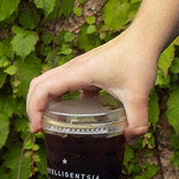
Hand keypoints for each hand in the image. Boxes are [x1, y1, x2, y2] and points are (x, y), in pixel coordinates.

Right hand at [26, 27, 159, 143]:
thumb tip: (129, 141)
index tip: (37, 130)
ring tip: (49, 122)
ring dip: (43, 100)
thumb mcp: (138, 94)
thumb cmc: (138, 58)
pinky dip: (62, 97)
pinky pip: (66, 83)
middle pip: (38, 84)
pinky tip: (77, 113)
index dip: (33, 110)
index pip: (42, 89)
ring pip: (49, 81)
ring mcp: (80, 67)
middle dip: (32, 107)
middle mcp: (74, 68)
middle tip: (39, 129)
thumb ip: (137, 121)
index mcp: (78, 72)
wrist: (145, 37)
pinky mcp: (88, 69)